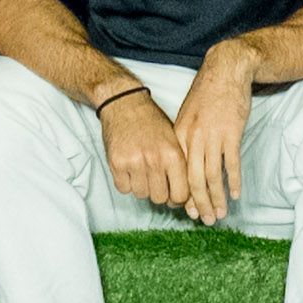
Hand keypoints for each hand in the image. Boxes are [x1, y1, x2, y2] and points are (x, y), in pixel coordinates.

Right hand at [102, 88, 190, 209]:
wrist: (125, 103)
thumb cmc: (152, 122)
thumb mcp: (175, 139)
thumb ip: (181, 166)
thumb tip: (185, 196)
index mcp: (173, 155)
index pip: (181, 195)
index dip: (177, 199)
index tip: (173, 195)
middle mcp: (155, 160)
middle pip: (159, 198)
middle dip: (158, 192)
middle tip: (155, 180)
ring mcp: (134, 162)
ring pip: (140, 194)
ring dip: (141, 186)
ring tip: (141, 169)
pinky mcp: (116, 163)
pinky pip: (123, 189)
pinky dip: (126, 182)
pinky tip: (129, 168)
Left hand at [172, 40, 258, 221]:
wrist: (225, 70)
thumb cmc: (207, 94)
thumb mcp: (188, 115)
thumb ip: (186, 140)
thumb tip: (188, 166)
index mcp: (180, 135)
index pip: (179, 173)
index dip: (184, 195)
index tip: (189, 211)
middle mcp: (193, 139)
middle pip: (194, 180)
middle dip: (200, 204)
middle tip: (205, 220)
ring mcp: (212, 136)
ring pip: (213, 176)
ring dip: (217, 198)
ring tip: (221, 214)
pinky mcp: (231, 132)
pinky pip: (231, 163)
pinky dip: (233, 181)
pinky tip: (235, 194)